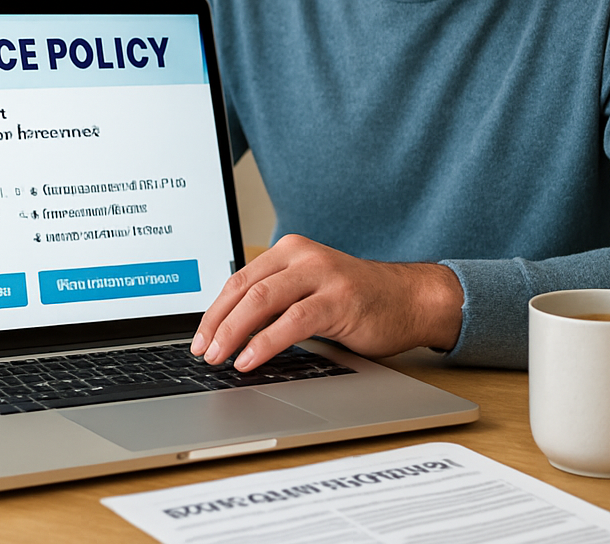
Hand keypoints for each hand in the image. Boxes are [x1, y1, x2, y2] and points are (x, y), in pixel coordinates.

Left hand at [191, 234, 463, 369]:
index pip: (239, 279)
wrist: (409, 298)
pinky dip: (265, 343)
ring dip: (234, 333)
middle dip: (217, 323)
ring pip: (262, 301)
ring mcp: (322, 275)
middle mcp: (303, 255)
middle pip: (245, 289)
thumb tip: (230, 331)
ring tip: (219, 357)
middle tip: (203, 351)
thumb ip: (276, 300)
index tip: (200, 338)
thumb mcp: (309, 290)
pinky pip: (292, 321)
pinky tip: (250, 360)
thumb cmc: (357, 298)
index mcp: (289, 249)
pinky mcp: (338, 300)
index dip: (214, 310)